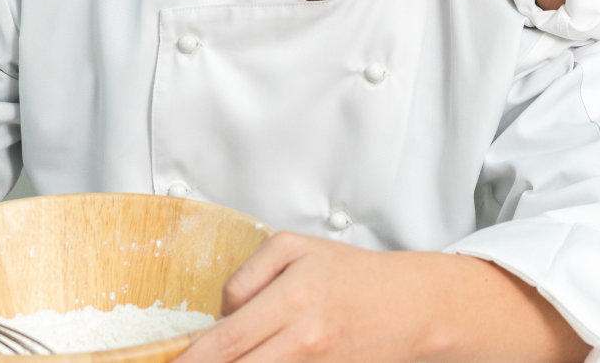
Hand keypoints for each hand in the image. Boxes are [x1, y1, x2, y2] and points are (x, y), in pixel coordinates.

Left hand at [175, 232, 433, 362]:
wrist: (410, 307)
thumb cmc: (353, 275)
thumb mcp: (296, 248)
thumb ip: (246, 275)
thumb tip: (219, 313)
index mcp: (292, 298)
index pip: (224, 341)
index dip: (189, 360)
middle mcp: (303, 339)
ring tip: (217, 362)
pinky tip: (254, 362)